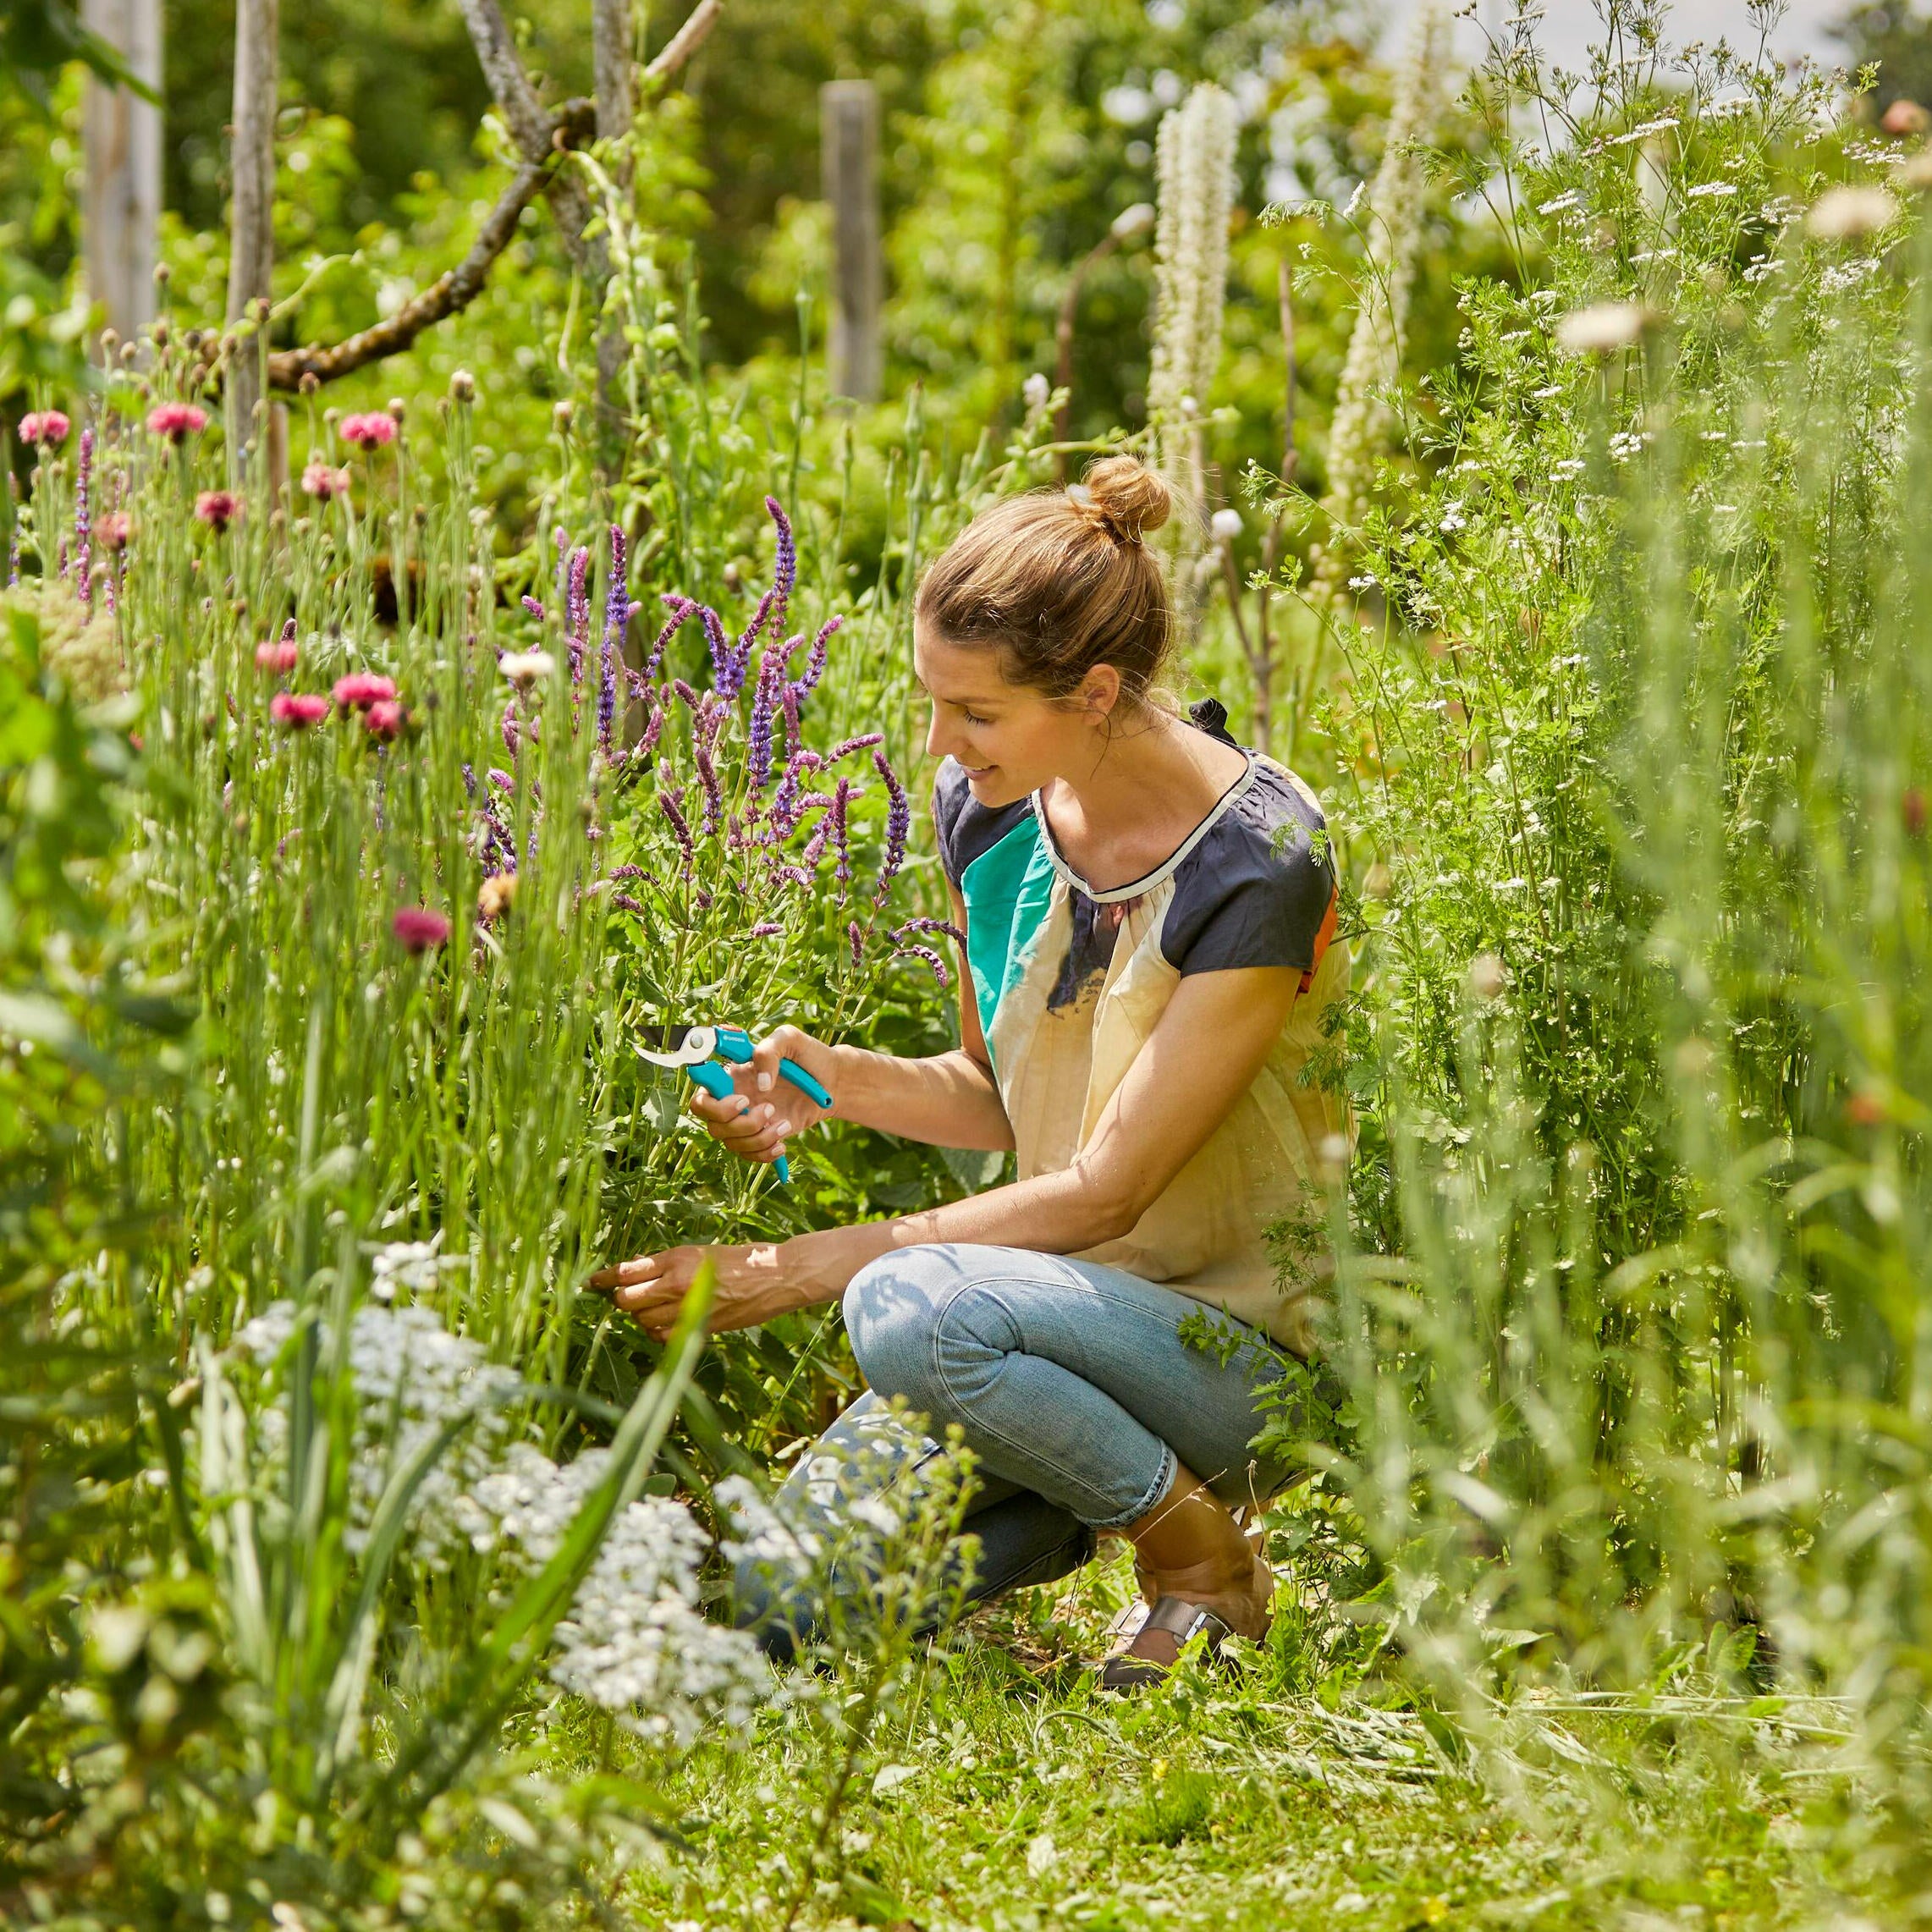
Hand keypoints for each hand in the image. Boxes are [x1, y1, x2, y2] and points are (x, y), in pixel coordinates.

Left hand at [586, 1242, 789, 1340]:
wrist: (774, 1277)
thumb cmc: (738, 1259)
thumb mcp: (699, 1252)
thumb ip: (666, 1264)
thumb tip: (635, 1271)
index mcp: (676, 1258)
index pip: (626, 1271)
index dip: (604, 1279)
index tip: (591, 1283)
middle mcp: (677, 1283)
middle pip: (627, 1301)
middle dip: (622, 1299)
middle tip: (629, 1295)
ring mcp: (687, 1309)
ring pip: (642, 1321)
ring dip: (642, 1316)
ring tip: (655, 1307)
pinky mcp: (698, 1327)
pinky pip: (662, 1336)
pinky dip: (658, 1332)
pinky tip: (668, 1322)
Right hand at [686, 1024, 838, 1172]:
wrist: (832, 1082)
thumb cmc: (808, 1056)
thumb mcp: (789, 1040)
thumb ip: (768, 1052)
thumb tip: (761, 1085)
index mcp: (732, 1078)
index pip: (700, 1098)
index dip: (713, 1105)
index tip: (743, 1099)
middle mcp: (733, 1101)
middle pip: (714, 1126)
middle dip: (741, 1125)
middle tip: (770, 1110)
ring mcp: (746, 1121)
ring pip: (733, 1144)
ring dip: (759, 1139)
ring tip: (785, 1124)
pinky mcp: (761, 1136)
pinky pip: (750, 1156)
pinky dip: (765, 1154)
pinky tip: (782, 1143)